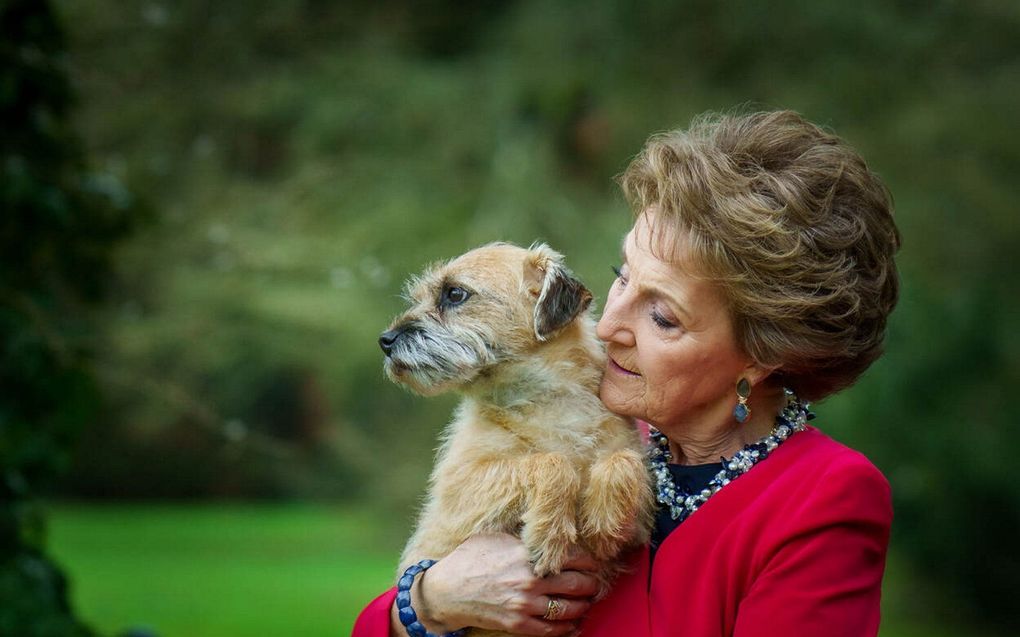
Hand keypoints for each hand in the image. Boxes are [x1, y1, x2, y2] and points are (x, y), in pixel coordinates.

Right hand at [400, 532, 599, 635]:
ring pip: (570, 607)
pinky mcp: (518, 624)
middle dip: (591, 583)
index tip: (591, 563)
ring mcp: (524, 604)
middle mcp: (529, 579)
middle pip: (578, 583)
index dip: (588, 561)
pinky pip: (553, 630)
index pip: (573, 557)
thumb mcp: (496, 537)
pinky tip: (574, 623)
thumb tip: (545, 530)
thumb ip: (523, 537)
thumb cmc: (470, 558)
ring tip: (586, 602)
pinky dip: (569, 627)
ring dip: (584, 605)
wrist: (446, 591)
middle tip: (594, 583)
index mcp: (526, 553)